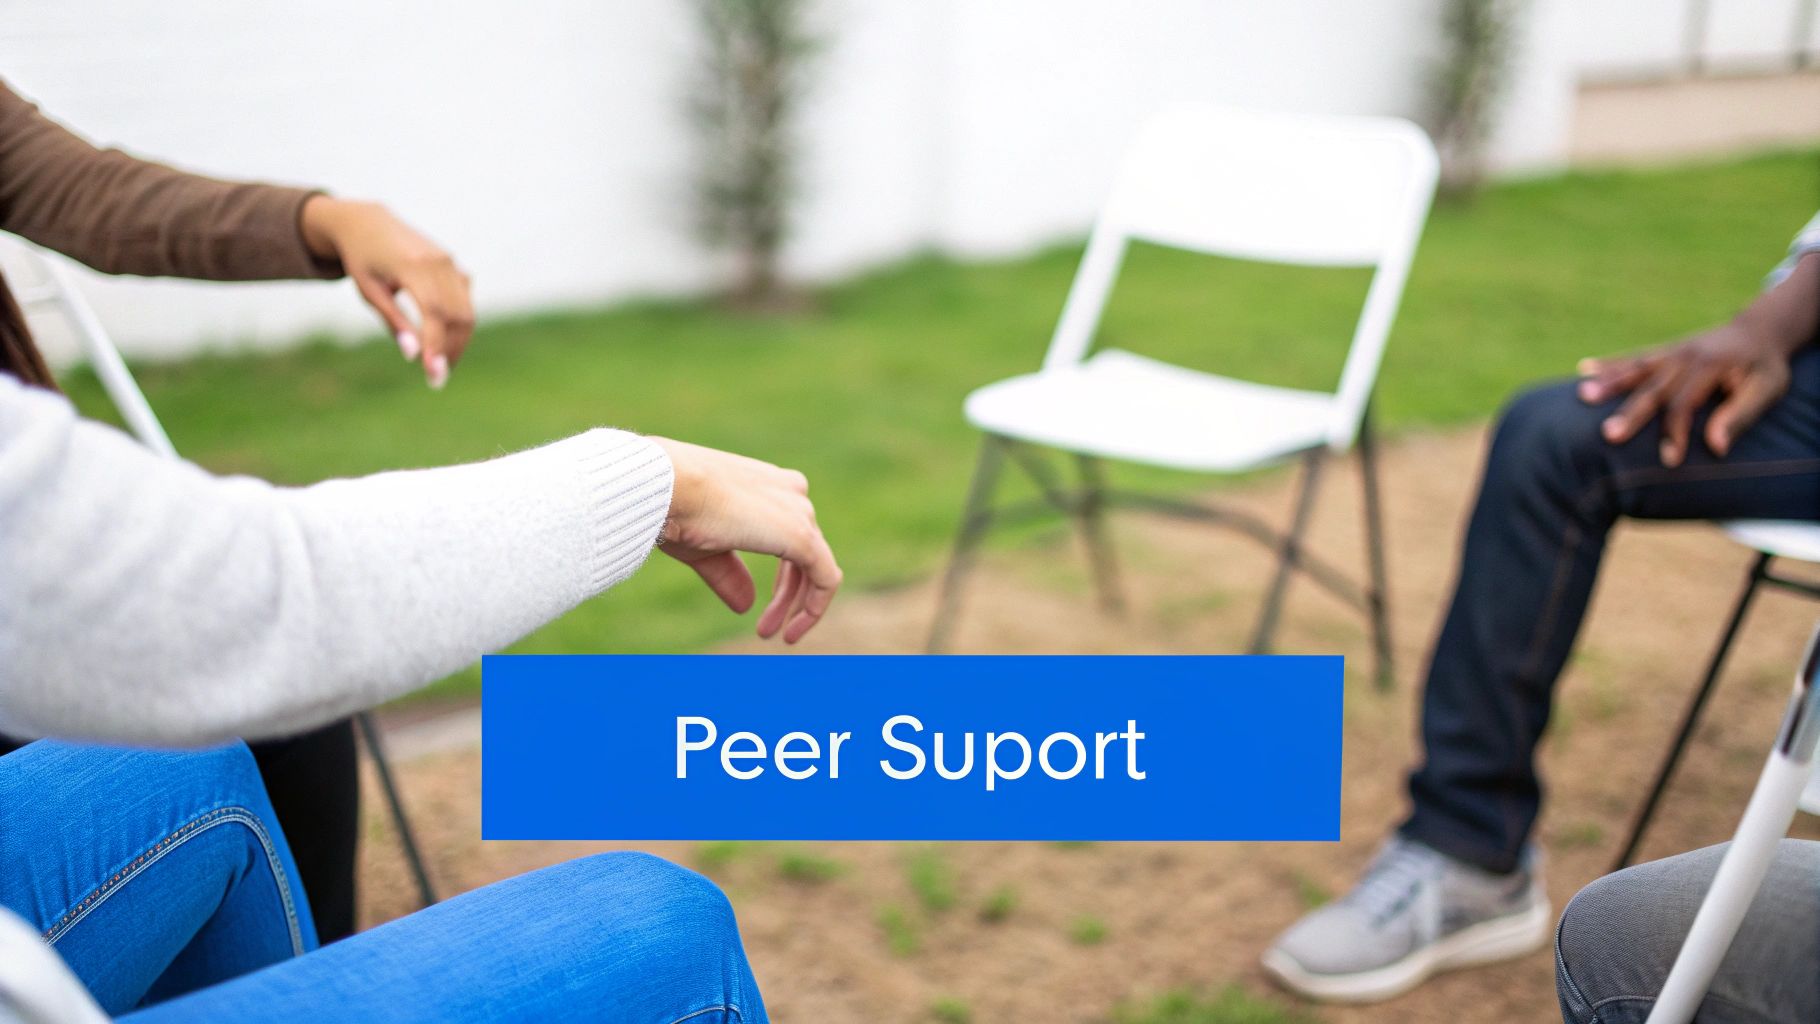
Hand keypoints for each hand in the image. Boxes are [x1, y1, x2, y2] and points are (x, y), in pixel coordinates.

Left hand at [300, 196, 473, 388]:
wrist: (368, 223)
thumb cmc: (362, 260)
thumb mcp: (369, 291)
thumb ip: (393, 322)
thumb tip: (412, 356)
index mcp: (410, 265)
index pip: (433, 312)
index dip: (436, 345)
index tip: (434, 375)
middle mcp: (436, 261)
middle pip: (457, 315)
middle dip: (451, 350)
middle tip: (437, 376)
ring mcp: (448, 261)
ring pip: (466, 310)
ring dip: (458, 341)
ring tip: (440, 362)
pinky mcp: (453, 265)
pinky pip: (465, 300)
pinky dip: (459, 323)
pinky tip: (442, 336)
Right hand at [649, 438, 841, 643]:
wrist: (670, 486)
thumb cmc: (676, 508)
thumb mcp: (705, 548)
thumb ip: (730, 574)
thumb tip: (746, 605)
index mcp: (770, 486)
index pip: (788, 534)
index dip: (782, 577)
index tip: (761, 606)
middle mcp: (791, 492)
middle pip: (805, 553)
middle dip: (788, 596)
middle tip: (766, 631)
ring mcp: (799, 511)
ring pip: (817, 567)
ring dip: (797, 606)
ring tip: (773, 635)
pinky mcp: (802, 535)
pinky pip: (825, 578)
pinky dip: (814, 607)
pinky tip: (792, 630)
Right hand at [1577, 320, 1793, 465]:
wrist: (1760, 330)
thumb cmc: (1764, 367)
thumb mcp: (1766, 389)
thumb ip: (1740, 414)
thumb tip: (1716, 447)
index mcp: (1711, 366)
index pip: (1685, 403)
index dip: (1676, 432)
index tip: (1669, 460)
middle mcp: (1686, 356)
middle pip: (1653, 388)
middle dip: (1630, 412)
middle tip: (1608, 435)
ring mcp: (1672, 351)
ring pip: (1636, 368)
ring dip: (1609, 382)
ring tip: (1584, 395)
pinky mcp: (1663, 351)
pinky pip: (1633, 357)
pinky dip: (1609, 363)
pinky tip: (1583, 369)